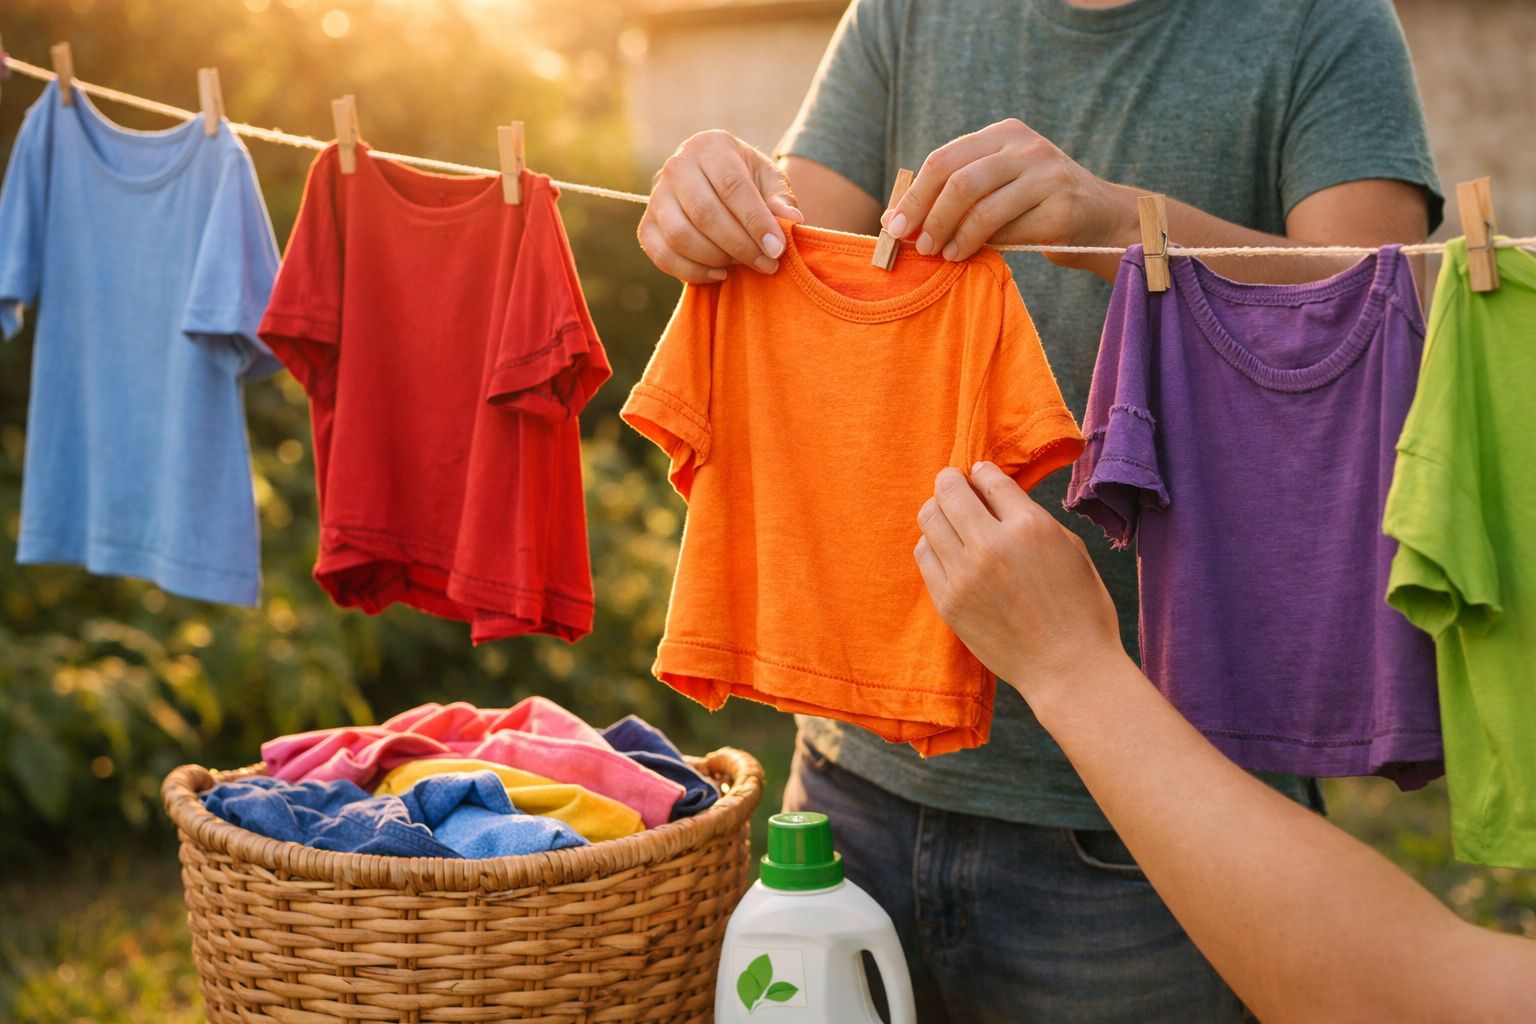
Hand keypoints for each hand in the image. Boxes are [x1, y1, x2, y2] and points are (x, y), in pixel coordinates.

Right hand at [638, 130, 805, 284]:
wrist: (717, 186)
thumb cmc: (749, 182)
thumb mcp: (770, 182)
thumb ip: (781, 200)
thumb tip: (792, 221)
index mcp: (710, 146)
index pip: (731, 186)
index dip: (755, 221)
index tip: (777, 248)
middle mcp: (677, 165)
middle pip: (704, 213)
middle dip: (739, 245)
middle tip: (766, 263)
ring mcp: (657, 196)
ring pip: (680, 236)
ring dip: (717, 258)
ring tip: (743, 264)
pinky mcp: (647, 225)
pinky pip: (662, 255)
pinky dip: (692, 272)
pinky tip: (719, 274)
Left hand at [881, 119, 1136, 271]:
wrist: (1101, 218)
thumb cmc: (1035, 205)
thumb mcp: (998, 184)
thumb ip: (957, 192)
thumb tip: (896, 219)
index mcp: (1005, 134)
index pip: (945, 159)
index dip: (915, 195)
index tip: (894, 225)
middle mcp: (1027, 147)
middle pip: (958, 181)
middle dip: (928, 217)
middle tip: (915, 245)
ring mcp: (1047, 176)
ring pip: (980, 208)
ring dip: (951, 236)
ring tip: (940, 254)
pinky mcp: (1061, 210)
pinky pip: (1007, 232)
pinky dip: (979, 247)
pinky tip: (966, 255)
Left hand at [914, 463, 1127, 706]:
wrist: (1069, 669)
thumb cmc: (1081, 609)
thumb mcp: (1070, 549)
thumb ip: (1031, 518)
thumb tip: (998, 498)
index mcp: (1030, 526)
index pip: (987, 478)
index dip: (981, 472)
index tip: (979, 476)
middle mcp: (991, 545)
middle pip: (948, 491)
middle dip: (950, 482)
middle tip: (955, 487)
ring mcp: (964, 575)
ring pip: (929, 519)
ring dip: (938, 511)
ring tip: (950, 520)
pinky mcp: (947, 601)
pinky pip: (923, 555)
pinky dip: (932, 545)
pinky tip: (947, 550)